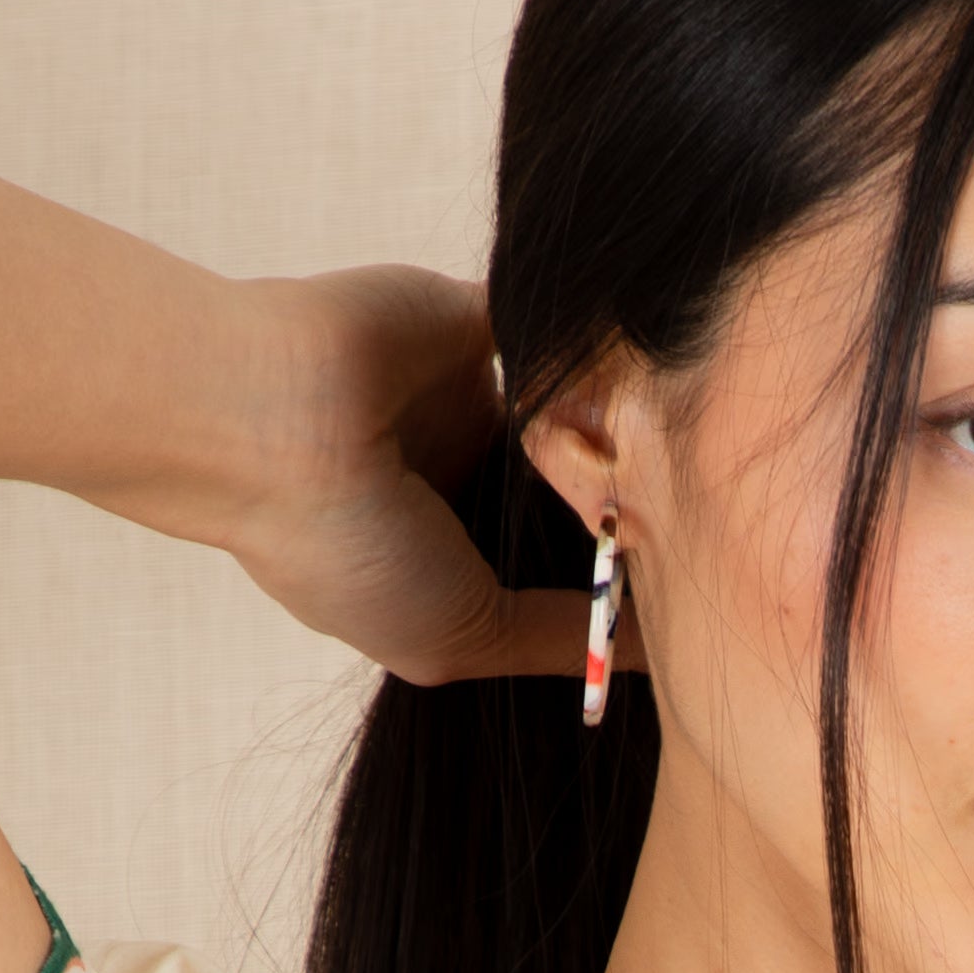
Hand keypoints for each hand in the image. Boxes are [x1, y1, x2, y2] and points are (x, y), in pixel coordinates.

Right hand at [216, 264, 647, 687]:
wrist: (272, 421)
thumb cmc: (345, 551)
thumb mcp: (462, 636)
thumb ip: (562, 637)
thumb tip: (662, 650)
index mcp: (453, 558)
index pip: (561, 571)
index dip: (625, 581)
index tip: (686, 597)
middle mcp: (467, 483)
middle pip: (586, 494)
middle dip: (638, 509)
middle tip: (701, 528)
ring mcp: (476, 399)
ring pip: (587, 417)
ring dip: (629, 433)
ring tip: (682, 461)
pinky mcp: (483, 322)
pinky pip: (570, 338)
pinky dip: (606, 360)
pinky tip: (649, 390)